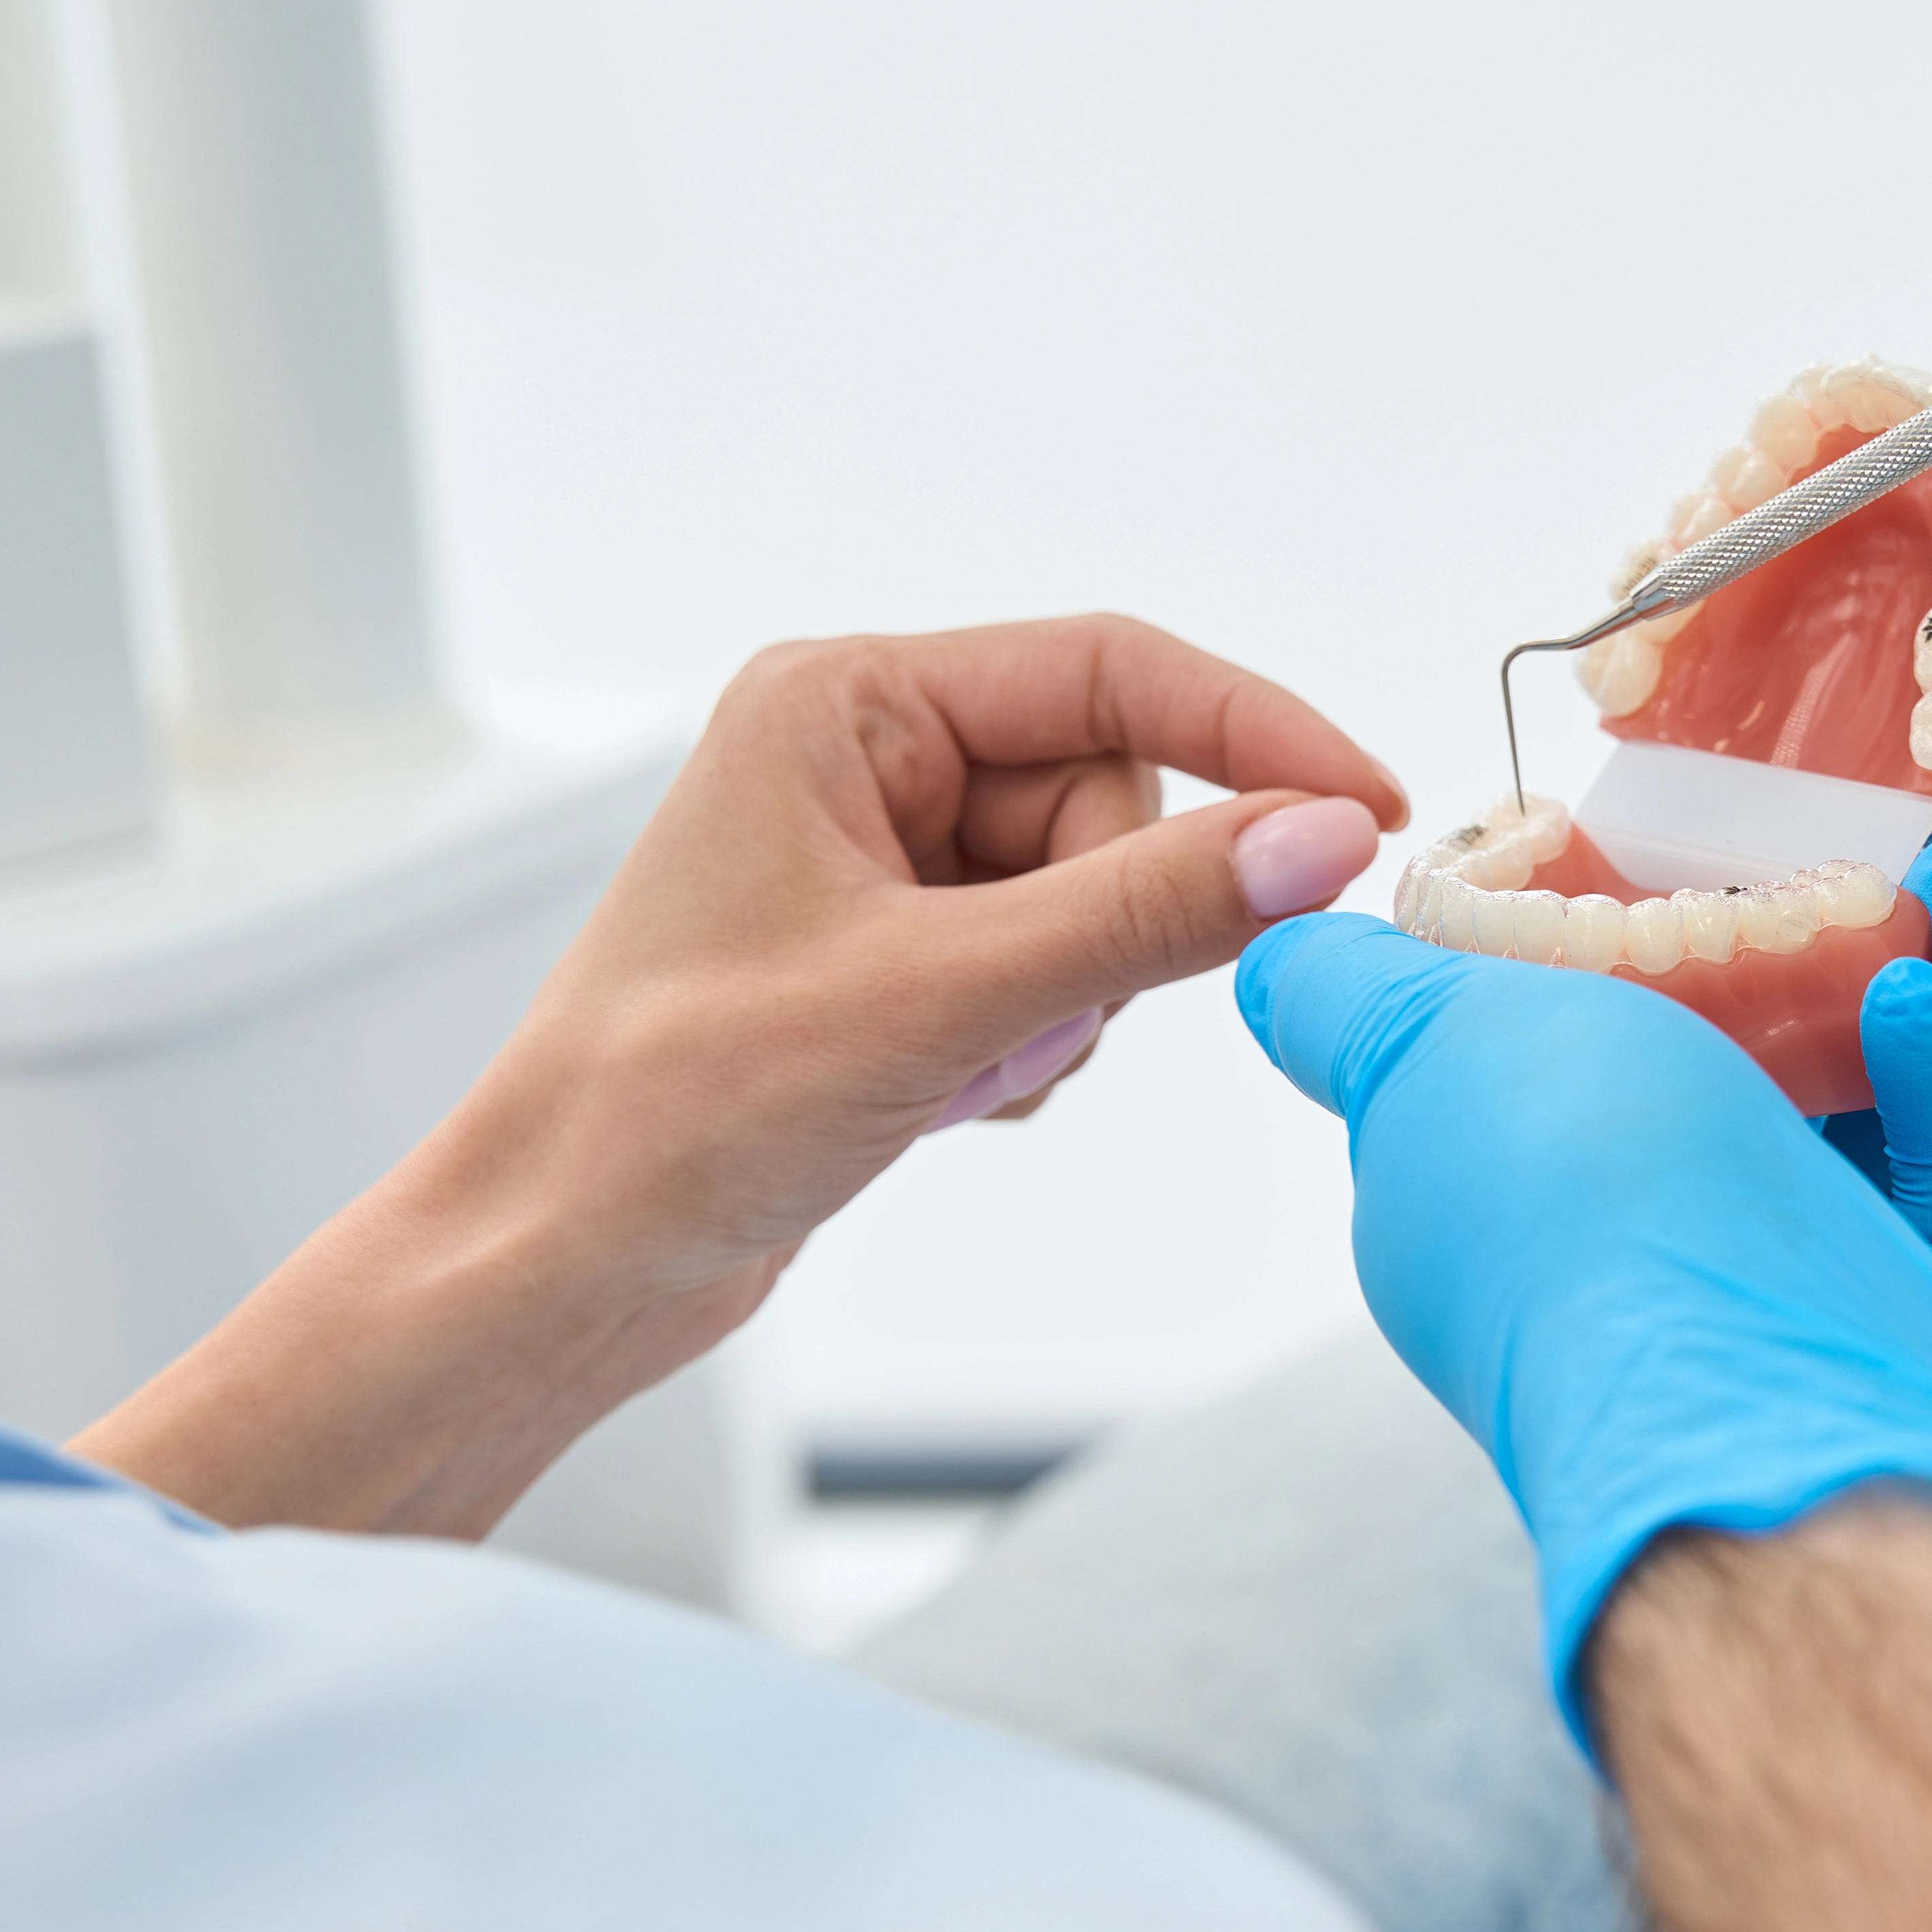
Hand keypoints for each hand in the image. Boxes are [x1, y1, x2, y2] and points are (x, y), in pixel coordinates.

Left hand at [81, 616, 1401, 1533]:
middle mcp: (864, 756)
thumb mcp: (941, 1000)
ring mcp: (885, 863)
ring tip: (944, 1076)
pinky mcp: (903, 960)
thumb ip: (1146, 915)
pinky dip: (1029, 1050)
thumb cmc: (675, 1109)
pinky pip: (1059, 975)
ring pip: (1098, 902)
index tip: (1369, 814)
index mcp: (843, 700)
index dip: (1257, 737)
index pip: (1112, 669)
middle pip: (1113, 801)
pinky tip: (933, 1103)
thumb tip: (1325, 839)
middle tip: (1005, 1026)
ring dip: (1061, 1008)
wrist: (562, 1262)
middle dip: (1099, 931)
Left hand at [1238, 902, 1931, 1749]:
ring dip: (1898, 967)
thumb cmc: (1589, 1215)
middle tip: (1830, 818)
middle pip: (1714, 1072)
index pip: (1531, 1057)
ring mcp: (1795, 1302)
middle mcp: (1639, 1261)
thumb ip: (1357, 1003)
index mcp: (1498, 1208)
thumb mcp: (1425, 1054)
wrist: (1776, 1428)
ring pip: (1860, 1109)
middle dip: (1773, 941)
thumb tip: (1278, 963)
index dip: (1584, 935)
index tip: (1642, 826)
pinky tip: (1925, 986)